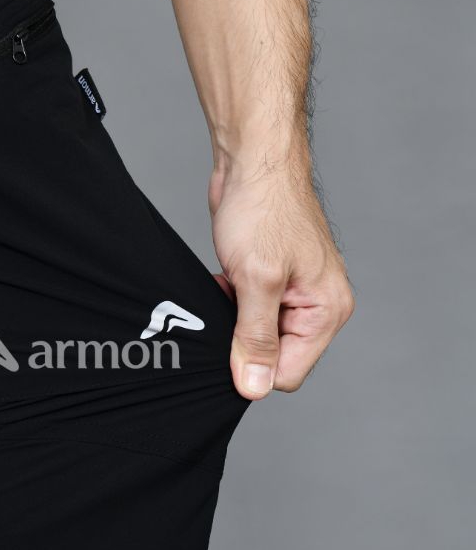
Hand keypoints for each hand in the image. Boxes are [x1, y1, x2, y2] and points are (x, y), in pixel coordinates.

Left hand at [209, 162, 354, 399]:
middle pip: (272, 357)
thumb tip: (255, 386)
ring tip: (227, 287)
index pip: (288, 373)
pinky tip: (223, 281)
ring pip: (256, 336)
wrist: (252, 162)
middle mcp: (316, 307)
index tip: (230, 341)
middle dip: (242, 340)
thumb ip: (256, 337)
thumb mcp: (257, 280)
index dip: (254, 366)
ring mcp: (293, 295)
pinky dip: (230, 304)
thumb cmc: (263, 209)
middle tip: (228, 306)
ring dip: (233, 321)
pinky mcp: (270, 283)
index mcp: (327, 311)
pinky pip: (246, 314)